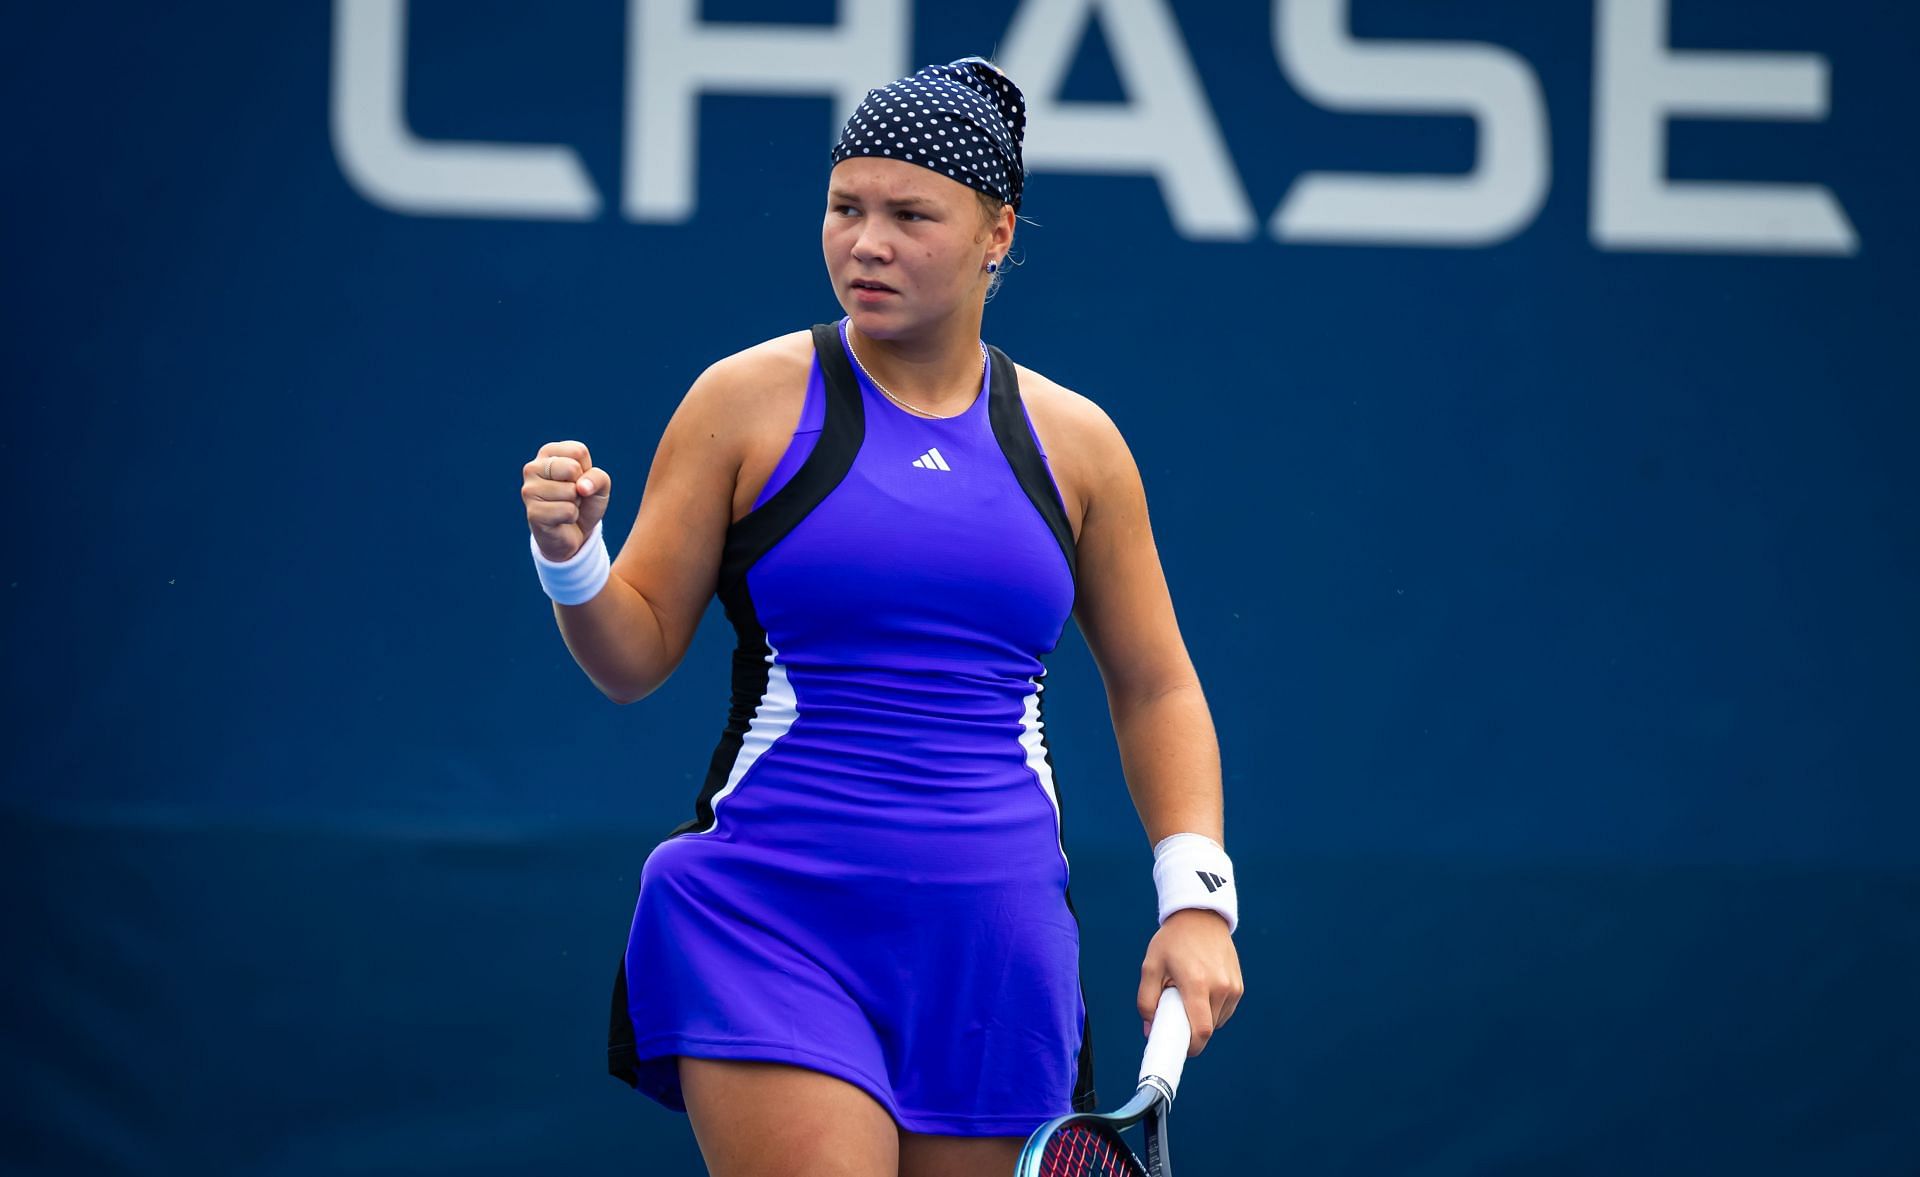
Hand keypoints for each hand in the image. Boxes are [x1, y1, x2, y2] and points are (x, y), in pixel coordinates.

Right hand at [523, 440, 612, 561]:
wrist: (575, 532)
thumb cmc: (585, 501)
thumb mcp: (600, 484)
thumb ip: (597, 477)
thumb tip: (581, 488)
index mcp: (548, 453)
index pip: (578, 452)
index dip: (587, 470)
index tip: (578, 480)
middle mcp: (533, 467)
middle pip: (572, 468)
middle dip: (580, 486)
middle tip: (572, 495)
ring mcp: (529, 490)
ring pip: (570, 491)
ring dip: (575, 503)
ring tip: (565, 506)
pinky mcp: (532, 512)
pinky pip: (567, 511)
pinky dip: (572, 517)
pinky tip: (561, 519)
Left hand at [1138, 908, 1242, 1056]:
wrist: (1200, 916)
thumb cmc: (1172, 941)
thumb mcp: (1150, 967)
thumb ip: (1146, 1001)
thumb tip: (1150, 1030)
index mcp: (1197, 983)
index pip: (1200, 1031)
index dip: (1190, 1048)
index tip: (1179, 1050)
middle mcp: (1220, 987)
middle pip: (1207, 1029)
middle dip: (1190, 1031)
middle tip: (1175, 1017)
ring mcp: (1233, 987)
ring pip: (1217, 1021)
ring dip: (1202, 1019)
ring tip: (1188, 996)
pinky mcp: (1239, 986)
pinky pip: (1225, 1010)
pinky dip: (1211, 1010)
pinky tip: (1201, 992)